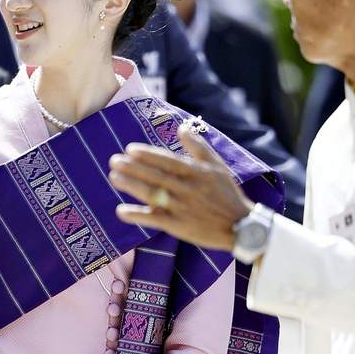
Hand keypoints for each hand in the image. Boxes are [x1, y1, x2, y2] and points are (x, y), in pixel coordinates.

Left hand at [108, 129, 254, 250]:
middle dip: (133, 168)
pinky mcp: (178, 226)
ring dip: (131, 186)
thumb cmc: (227, 193)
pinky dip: (137, 216)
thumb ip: (198, 146)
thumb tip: (182, 127)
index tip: (130, 149)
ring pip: (152, 195)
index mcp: (196, 173)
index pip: (168, 161)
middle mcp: (187, 189)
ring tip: (114, 177)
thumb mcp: (217, 166)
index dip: (148, 155)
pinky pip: (154, 220)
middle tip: (114, 160)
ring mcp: (182, 208)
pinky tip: (121, 211)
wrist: (240, 226)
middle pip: (156, 176)